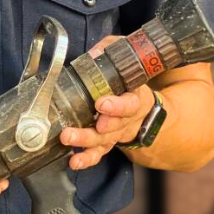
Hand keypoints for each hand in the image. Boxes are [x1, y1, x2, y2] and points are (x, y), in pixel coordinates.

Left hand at [59, 35, 156, 168]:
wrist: (145, 106)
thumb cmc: (128, 79)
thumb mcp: (125, 58)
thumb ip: (110, 51)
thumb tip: (93, 54)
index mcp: (136, 98)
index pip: (131, 103)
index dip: (117, 106)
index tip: (101, 104)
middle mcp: (129, 119)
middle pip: (113, 127)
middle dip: (94, 130)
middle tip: (77, 130)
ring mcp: (118, 133)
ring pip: (104, 141)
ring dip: (85, 143)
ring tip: (68, 140)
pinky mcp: (108, 142)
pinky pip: (99, 153)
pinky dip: (87, 159)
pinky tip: (74, 162)